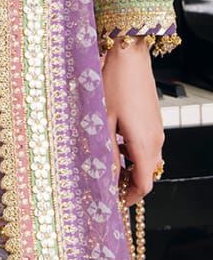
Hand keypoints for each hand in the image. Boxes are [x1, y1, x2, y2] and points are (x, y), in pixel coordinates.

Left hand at [102, 40, 164, 205]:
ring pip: (146, 160)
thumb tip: (104, 179)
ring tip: (105, 166)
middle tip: (104, 186)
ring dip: (128, 167)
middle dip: (127, 184)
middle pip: (146, 174)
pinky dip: (132, 153)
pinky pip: (146, 146)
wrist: (129, 56)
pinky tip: (113, 144)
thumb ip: (104, 152)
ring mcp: (156, 129)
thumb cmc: (111, 84)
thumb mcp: (102, 121)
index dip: (129, 198)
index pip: (144, 185)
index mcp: (144, 144)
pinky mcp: (153, 120)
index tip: (113, 203)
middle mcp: (156, 139)